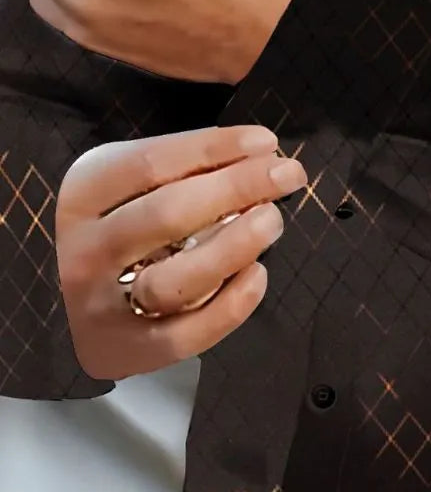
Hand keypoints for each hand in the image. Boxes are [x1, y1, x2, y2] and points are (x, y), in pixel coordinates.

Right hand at [57, 124, 307, 380]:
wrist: (81, 305)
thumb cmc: (125, 226)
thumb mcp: (135, 184)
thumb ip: (186, 168)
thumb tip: (260, 153)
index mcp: (84, 194)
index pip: (149, 164)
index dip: (212, 149)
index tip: (266, 142)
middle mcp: (86, 250)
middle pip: (165, 214)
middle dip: (236, 189)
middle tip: (288, 174)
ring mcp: (104, 305)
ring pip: (173, 280)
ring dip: (233, 247)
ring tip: (273, 220)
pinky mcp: (129, 350)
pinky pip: (185, 335)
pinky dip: (229, 306)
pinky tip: (258, 275)